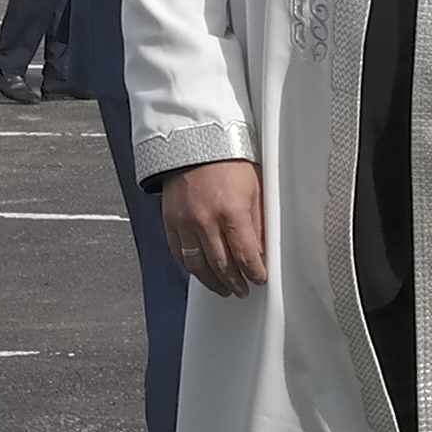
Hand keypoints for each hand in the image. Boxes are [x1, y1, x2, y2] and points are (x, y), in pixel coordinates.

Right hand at [159, 159, 267, 296]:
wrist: (195, 142)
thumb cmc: (228, 161)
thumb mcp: (255, 189)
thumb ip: (257, 223)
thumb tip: (261, 250)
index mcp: (232, 212)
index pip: (245, 255)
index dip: (254, 273)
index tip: (258, 279)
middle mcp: (206, 221)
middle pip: (222, 265)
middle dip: (234, 282)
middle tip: (241, 290)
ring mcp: (185, 223)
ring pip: (198, 265)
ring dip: (212, 281)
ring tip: (222, 288)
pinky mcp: (170, 221)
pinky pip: (179, 253)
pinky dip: (190, 267)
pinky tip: (200, 272)